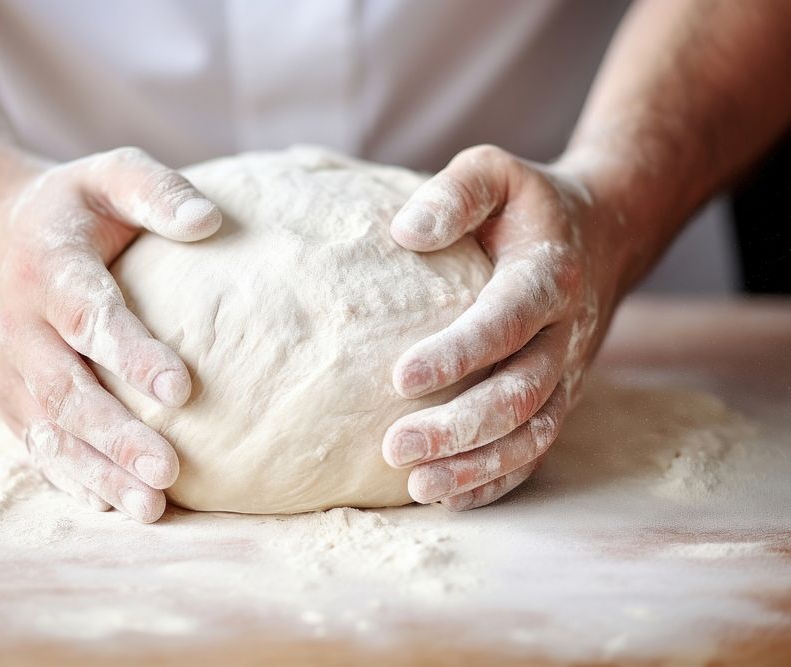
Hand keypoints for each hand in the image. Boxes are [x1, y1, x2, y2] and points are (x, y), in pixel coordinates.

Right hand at [0, 147, 220, 521]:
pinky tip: (115, 507)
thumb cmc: (75, 208)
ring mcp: (11, 371)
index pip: (88, 316)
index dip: (132, 354)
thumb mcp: (110, 175)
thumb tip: (210, 221)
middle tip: (168, 471)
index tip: (181, 390)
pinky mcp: (13, 401)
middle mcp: (20, 326)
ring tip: (150, 509)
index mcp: (47, 267)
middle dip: (116, 436)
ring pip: (51, 432)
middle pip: (67, 390)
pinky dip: (74, 480)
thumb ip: (156, 191)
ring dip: (98, 473)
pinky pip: (39, 448)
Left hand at [381, 145, 627, 510]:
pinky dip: (497, 479)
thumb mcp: (497, 173)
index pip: (505, 322)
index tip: (400, 379)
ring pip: (532, 434)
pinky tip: (447, 495)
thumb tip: (405, 232)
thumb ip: (456, 192)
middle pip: (520, 394)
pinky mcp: (560, 397)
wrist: (605, 234)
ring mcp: (567, 373)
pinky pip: (536, 450)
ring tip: (417, 487)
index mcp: (547, 277)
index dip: (458, 354)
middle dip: (460, 428)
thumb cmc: (529, 206)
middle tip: (395, 448)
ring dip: (477, 465)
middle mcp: (564, 333)